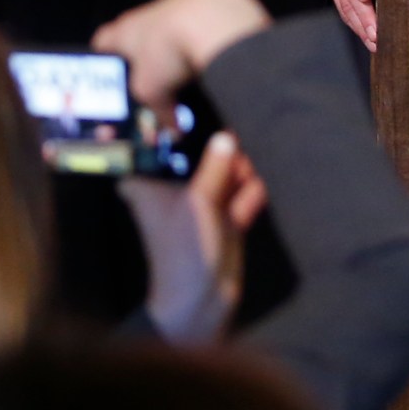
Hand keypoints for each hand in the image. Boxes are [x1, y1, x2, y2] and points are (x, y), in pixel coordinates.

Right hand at [94, 0, 272, 121]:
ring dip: (175, 43)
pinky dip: (201, 36)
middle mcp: (147, 12)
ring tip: (185, 66)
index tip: (112, 74)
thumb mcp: (154, 94)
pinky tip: (209, 53)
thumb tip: (172, 130)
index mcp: (124, 30)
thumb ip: (158, 113)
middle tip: (153, 77)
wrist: (212, 21)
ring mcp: (178, 2)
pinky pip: (199, 21)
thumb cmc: (169, 53)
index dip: (106, 59)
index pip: (103, 42)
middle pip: (137, 33)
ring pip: (170, 25)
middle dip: (145, 55)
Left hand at [118, 130, 269, 343]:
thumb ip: (215, 166)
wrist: (201, 302)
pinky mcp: (226, 219)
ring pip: (225, 172)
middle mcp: (174, 190)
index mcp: (150, 185)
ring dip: (241, 171)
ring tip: (251, 167)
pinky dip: (251, 192)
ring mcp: (202, 204)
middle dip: (221, 151)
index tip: (182, 107)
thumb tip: (227, 136)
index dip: (165, 128)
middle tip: (236, 143)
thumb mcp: (199, 201)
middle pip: (198, 155)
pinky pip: (242, 193)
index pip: (151, 146)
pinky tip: (258, 190)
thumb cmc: (184, 247)